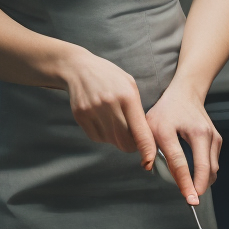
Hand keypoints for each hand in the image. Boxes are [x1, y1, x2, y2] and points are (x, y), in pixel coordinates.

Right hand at [58, 45, 156, 168]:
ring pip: (111, 141)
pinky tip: (100, 118)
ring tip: (112, 120)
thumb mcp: (129, 85)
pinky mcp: (81, 116)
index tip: (149, 161)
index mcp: (127, 96)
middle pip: (125, 142)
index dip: (147, 150)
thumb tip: (145, 137)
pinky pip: (97, 137)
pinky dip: (102, 134)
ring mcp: (93, 110)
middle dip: (131, 144)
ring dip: (116, 138)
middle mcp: (109, 104)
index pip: (140, 132)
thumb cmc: (109, 77)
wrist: (78, 68)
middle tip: (131, 137)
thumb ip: (138, 110)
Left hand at [145, 81, 221, 204]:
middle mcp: (201, 133)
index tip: (190, 199)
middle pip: (205, 168)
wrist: (186, 93)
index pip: (182, 163)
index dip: (185, 183)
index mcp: (178, 129)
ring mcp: (212, 136)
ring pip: (212, 169)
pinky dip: (206, 172)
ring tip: (190, 186)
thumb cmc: (166, 110)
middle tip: (191, 199)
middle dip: (199, 187)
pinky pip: (213, 163)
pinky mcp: (217, 140)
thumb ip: (148, 146)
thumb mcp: (151, 125)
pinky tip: (195, 174)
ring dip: (203, 181)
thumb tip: (148, 167)